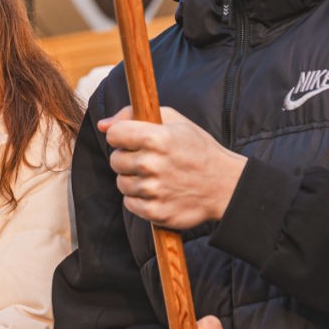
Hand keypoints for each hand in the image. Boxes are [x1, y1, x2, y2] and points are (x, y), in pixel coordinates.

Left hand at [101, 106, 246, 229]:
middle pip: (115, 160)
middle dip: (128, 158)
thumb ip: (133, 115)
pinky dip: (140, 199)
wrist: (226, 185)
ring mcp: (153, 190)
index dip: (122, 136)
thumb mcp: (174, 120)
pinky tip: (159, 192)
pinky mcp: (155, 212)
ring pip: (121, 183)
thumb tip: (103, 125)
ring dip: (134, 179)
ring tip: (157, 176)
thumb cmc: (198, 148)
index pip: (114, 135)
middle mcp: (151, 164)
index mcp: (156, 138)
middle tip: (150, 159)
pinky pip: (130, 203)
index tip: (134, 140)